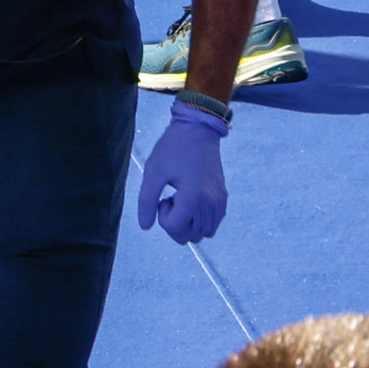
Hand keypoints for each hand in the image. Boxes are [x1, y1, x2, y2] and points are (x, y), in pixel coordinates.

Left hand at [134, 100, 231, 240]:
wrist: (198, 131)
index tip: (163, 197)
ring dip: (187, 223)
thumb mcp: (154, 172)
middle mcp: (210, 205)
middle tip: (170, 198)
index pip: (174, 229)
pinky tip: (190, 200)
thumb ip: (146, 201)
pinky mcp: (223, 200)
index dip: (162, 216)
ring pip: (201, 234)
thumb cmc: (173, 149)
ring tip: (181, 199)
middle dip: (174, 223)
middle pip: (188, 236)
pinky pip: (211, 225)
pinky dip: (198, 220)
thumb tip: (145, 227)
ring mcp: (219, 204)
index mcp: (193, 198)